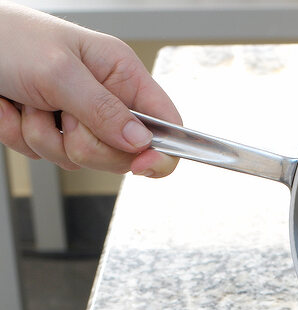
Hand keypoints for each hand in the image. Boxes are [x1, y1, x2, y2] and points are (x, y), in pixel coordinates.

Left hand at [0, 1, 180, 176]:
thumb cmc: (9, 39)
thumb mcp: (60, 72)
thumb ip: (103, 110)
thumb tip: (141, 142)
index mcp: (120, 74)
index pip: (165, 124)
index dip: (161, 152)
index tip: (142, 166)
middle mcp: (104, 99)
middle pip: (121, 155)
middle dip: (85, 144)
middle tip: (61, 114)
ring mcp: (76, 119)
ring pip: (79, 160)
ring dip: (44, 137)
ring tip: (30, 101)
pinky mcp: (48, 132)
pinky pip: (45, 157)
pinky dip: (21, 136)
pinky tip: (13, 107)